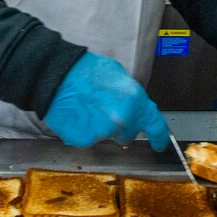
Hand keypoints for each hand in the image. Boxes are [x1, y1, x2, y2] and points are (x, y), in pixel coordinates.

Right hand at [44, 52, 169, 149]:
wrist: (56, 74)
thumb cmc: (86, 71)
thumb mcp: (119, 76)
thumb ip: (131, 98)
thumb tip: (135, 108)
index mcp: (135, 101)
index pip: (155, 126)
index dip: (159, 138)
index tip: (160, 145)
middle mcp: (122, 120)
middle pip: (127, 134)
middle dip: (120, 127)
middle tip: (104, 111)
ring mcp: (102, 132)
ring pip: (106, 137)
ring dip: (99, 127)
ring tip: (87, 108)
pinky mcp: (83, 140)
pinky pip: (87, 140)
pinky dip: (83, 131)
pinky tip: (77, 115)